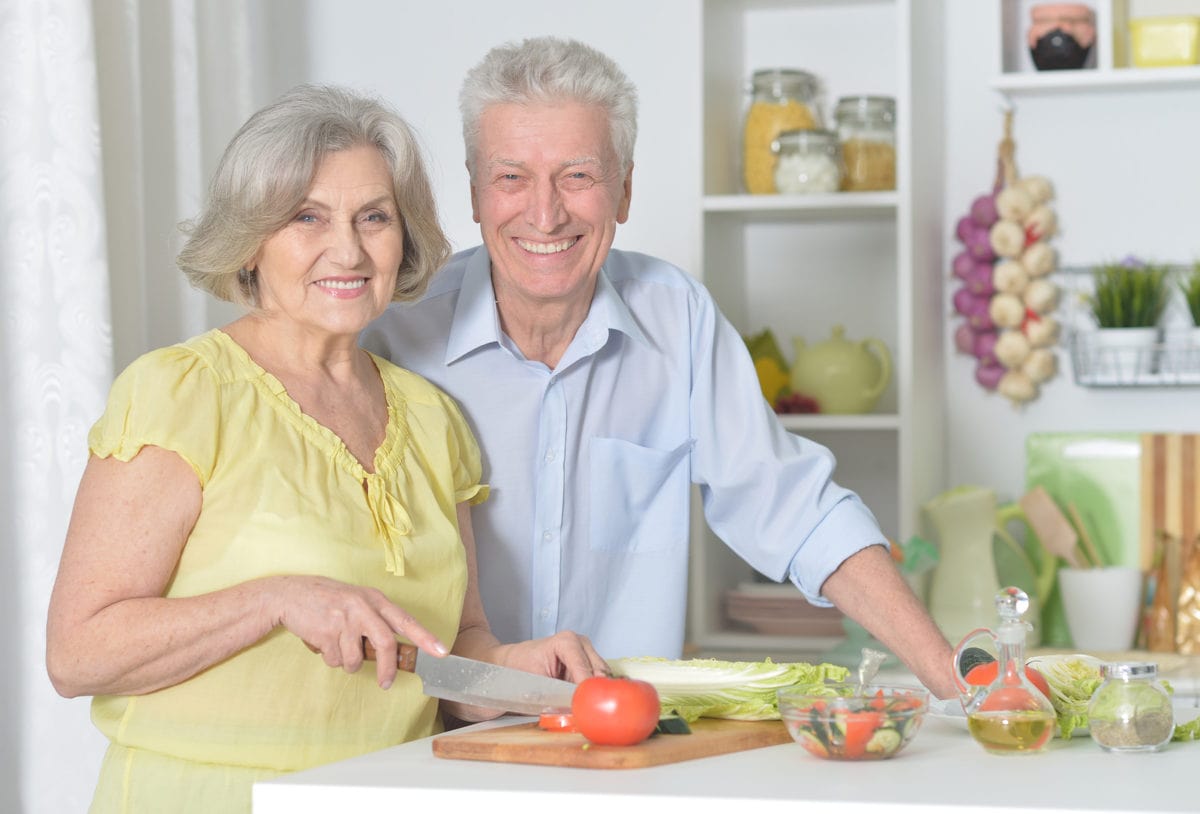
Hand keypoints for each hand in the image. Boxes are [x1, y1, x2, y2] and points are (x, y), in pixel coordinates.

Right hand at [274, 575, 445, 688]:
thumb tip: (393, 650)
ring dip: (347, 663)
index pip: (405, 620)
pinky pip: (335, 660)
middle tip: (386, 683)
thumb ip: (376, 620)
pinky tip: (322, 641)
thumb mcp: (357, 601)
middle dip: (387, 669)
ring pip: (355, 659)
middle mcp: (362, 607)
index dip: (425, 638)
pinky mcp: (327, 632)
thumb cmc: (328, 600)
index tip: (441, 652)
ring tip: (337, 647)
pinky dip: (330, 658)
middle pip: (386, 644)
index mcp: (374, 599)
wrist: (290, 594)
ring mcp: (344, 619)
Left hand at [442, 630, 608, 722]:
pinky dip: (595, 696)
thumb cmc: (512, 672)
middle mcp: (580, 644)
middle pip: (600, 674)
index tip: (589, 710)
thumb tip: (577, 712)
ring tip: (593, 715)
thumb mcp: (532, 687)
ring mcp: (585, 654)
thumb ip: (556, 697)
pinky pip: (597, 683)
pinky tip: (592, 709)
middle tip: (594, 716)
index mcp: (567, 642)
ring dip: (597, 696)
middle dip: (596, 695)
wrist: (500, 667)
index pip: (586, 671)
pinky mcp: (585, 667)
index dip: (588, 692)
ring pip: (603, 680)